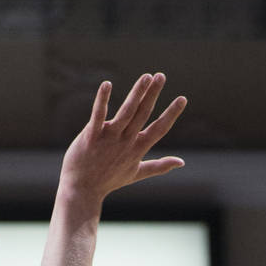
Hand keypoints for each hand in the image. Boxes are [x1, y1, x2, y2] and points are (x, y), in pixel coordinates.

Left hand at [59, 73, 186, 202]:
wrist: (82, 190)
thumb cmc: (108, 181)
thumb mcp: (136, 173)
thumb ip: (159, 166)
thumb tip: (182, 162)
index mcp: (137, 149)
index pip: (159, 129)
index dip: (171, 114)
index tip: (182, 99)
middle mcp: (125, 142)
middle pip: (143, 114)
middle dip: (153, 94)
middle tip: (161, 75)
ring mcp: (109, 139)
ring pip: (126, 112)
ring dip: (137, 93)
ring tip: (146, 76)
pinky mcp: (91, 136)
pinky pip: (98, 115)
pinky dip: (102, 100)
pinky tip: (107, 84)